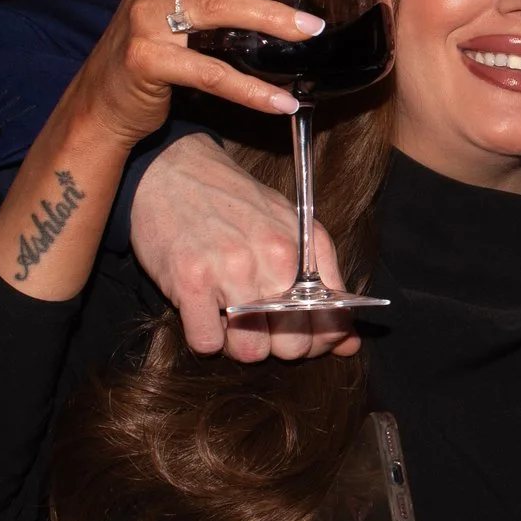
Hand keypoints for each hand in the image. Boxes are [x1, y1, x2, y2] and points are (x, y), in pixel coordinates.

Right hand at [58, 0, 326, 151]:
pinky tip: (283, 101)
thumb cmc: (151, 46)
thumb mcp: (172, 2)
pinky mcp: (147, 62)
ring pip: (217, 8)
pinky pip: (211, 73)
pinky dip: (252, 90)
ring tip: (312, 29)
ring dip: (272, 17)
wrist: (101, 99)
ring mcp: (145, 21)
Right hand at [133, 133, 357, 361]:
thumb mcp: (289, 228)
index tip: (305, 339)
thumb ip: (324, 285)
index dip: (320, 341)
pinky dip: (205, 339)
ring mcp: (231, 270)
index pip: (331, 321)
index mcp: (302, 247)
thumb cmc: (233, 202)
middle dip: (278, 347)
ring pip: (251, 351)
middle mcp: (273, 258)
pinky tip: (204, 315)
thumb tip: (349, 345)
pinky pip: (207, 343)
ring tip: (229, 320)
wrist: (172, 170)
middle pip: (293, 346)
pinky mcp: (190, 281)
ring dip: (239, 346)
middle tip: (259, 327)